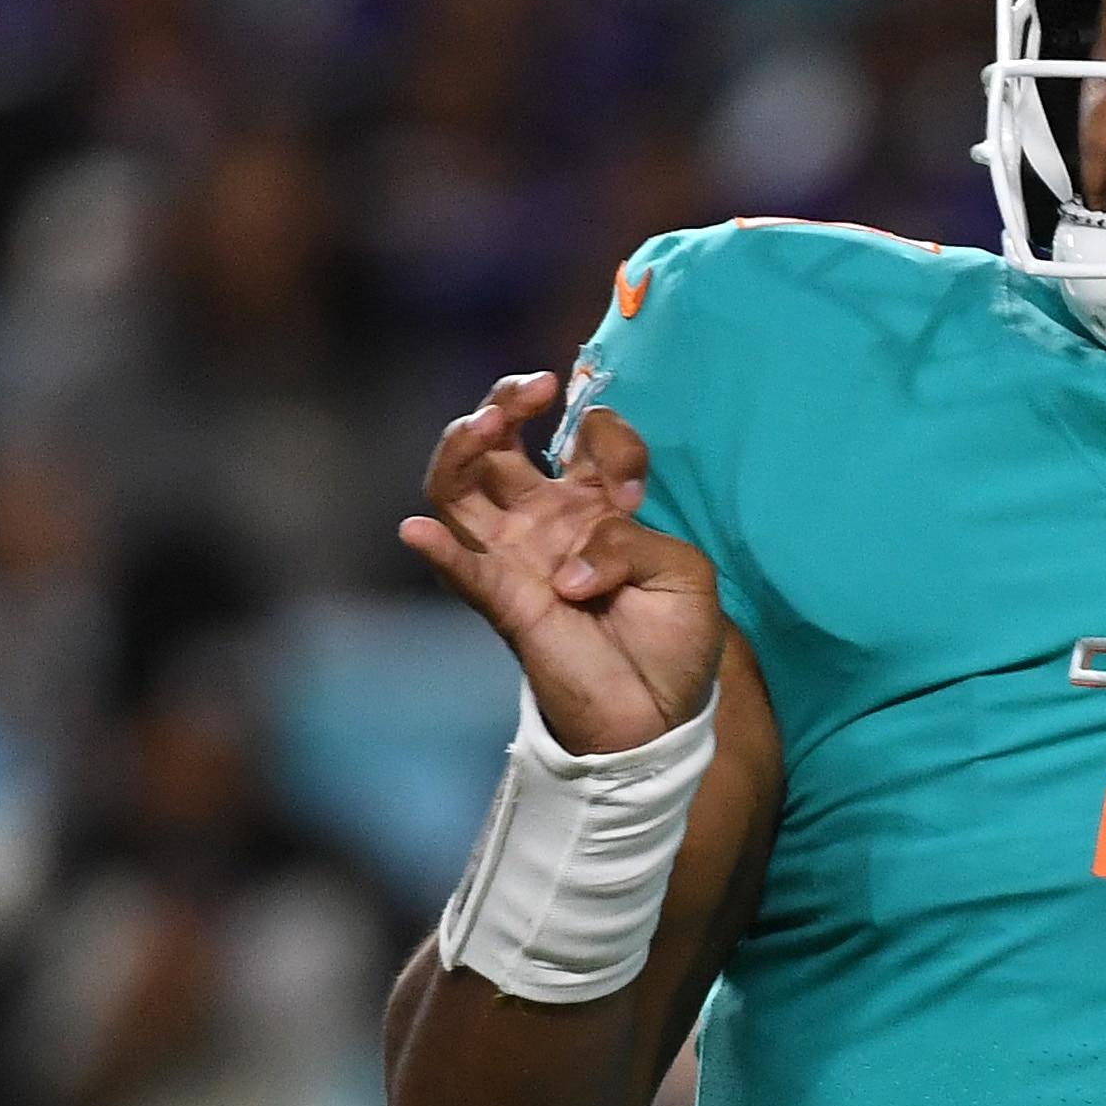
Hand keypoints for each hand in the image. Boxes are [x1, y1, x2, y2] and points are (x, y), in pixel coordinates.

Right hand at [397, 372, 722, 753]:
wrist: (662, 715)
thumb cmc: (674, 641)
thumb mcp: (683, 575)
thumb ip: (633, 542)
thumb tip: (571, 563)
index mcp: (596, 503)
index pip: (586, 437)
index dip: (607, 436)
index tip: (631, 479)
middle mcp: (547, 519)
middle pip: (497, 445)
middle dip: (504, 402)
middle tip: (531, 389)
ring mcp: (519, 557)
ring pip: (460, 489)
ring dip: (460, 450)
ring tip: (483, 426)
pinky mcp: (505, 602)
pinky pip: (461, 571)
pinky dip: (437, 549)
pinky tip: (421, 531)